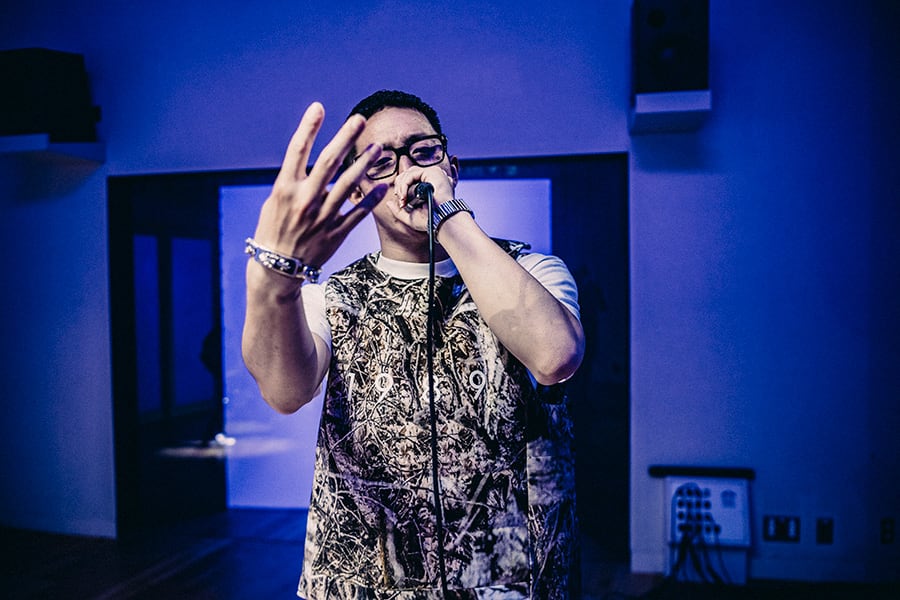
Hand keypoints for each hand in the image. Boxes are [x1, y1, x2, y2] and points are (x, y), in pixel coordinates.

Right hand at [251, 102, 387, 272]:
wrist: (277, 268)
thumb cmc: (274, 231)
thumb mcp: (275, 202)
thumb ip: (295, 183)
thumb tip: (317, 166)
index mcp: (285, 188)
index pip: (297, 150)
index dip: (308, 127)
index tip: (318, 107)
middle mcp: (305, 199)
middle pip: (329, 162)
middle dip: (345, 137)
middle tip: (359, 119)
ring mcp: (322, 216)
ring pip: (349, 184)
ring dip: (365, 164)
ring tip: (377, 148)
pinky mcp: (336, 233)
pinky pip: (359, 212)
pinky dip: (372, 198)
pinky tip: (383, 185)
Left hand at [392, 164, 457, 231]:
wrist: (442, 222)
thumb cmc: (430, 221)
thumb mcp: (410, 217)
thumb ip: (398, 211)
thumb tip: (388, 203)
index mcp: (430, 184)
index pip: (411, 178)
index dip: (402, 187)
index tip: (401, 201)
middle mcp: (433, 177)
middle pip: (408, 173)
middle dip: (399, 186)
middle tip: (400, 200)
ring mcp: (434, 173)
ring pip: (409, 173)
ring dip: (401, 187)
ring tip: (402, 200)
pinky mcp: (433, 172)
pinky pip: (412, 175)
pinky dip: (404, 185)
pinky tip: (405, 197)